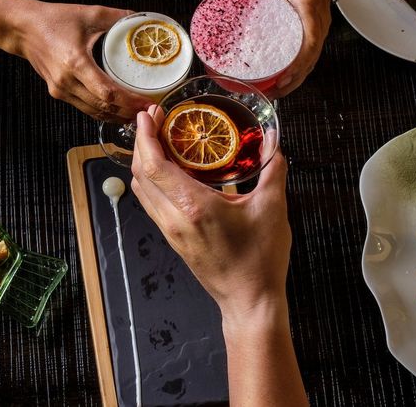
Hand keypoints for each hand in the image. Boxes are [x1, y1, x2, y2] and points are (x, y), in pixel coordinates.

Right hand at [10, 0, 147, 120]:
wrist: (23, 29)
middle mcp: (67, 81)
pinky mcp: (58, 92)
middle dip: (128, 112)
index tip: (146, 102)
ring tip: (136, 113)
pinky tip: (116, 110)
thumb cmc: (52, 20)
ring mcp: (60, 90)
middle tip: (148, 111)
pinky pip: (85, 108)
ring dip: (116, 116)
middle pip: (103, 108)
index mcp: (76, 62)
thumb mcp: (88, 13)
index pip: (108, 93)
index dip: (129, 101)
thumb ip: (117, 17)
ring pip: (94, 112)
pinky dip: (102, 112)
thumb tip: (140, 20)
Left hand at [129, 105, 290, 319]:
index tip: (148, 115)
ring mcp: (170, 230)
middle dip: (142, 142)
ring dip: (144, 161)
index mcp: (194, 206)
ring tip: (159, 140)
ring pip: (142, 189)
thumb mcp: (272, 208)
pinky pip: (151, 203)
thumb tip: (273, 141)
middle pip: (141, 173)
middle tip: (154, 120)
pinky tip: (168, 170)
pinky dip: (152, 180)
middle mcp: (174, 217)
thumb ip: (272, 169)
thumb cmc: (260, 260)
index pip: (154, 165)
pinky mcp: (173, 238)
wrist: (249, 300)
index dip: (146, 136)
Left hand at [240, 0, 332, 97]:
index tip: (282, 78)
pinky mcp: (315, 33)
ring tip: (272, 92)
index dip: (298, 63)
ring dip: (294, 80)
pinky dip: (297, 71)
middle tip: (269, 92)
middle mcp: (318, 22)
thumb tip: (221, 9)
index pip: (309, 40)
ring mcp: (320, 29)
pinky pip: (309, 56)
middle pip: (310, 60)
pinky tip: (282, 79)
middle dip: (292, 81)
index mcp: (307, 6)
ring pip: (310, 62)